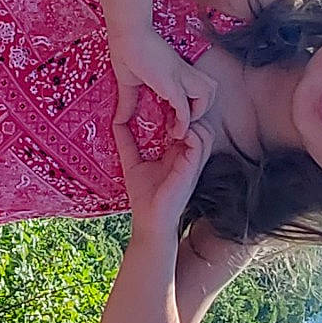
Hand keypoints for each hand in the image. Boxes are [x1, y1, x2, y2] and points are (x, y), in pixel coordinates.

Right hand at [109, 27, 216, 138]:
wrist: (126, 33)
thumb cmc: (126, 50)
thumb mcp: (128, 81)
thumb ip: (127, 102)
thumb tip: (118, 120)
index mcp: (176, 69)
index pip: (197, 86)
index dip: (191, 104)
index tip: (173, 117)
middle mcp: (182, 72)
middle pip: (211, 88)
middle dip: (201, 107)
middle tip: (182, 119)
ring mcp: (179, 76)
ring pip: (208, 94)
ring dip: (197, 113)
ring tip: (180, 123)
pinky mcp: (171, 84)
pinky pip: (186, 108)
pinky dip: (183, 123)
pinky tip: (174, 131)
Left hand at [114, 116, 212, 237]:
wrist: (149, 221)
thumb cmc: (144, 196)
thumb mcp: (133, 162)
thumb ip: (127, 141)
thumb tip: (117, 119)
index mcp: (178, 152)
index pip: (186, 124)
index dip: (178, 111)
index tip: (162, 101)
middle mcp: (188, 155)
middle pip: (200, 123)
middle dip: (187, 113)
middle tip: (168, 109)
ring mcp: (192, 162)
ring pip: (205, 130)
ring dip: (190, 122)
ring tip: (171, 121)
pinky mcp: (191, 169)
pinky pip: (200, 144)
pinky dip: (190, 134)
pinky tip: (174, 134)